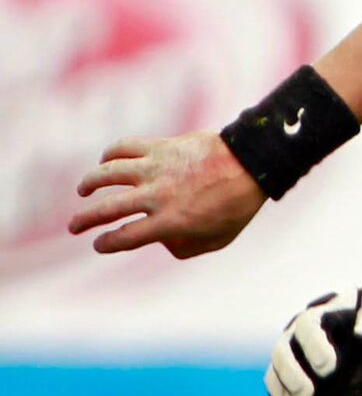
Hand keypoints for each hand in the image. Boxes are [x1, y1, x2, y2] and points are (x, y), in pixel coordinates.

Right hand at [69, 133, 266, 257]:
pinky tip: (106, 161)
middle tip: (74, 227)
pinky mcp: (160, 147)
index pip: (126, 237)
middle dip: (84, 220)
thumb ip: (185, 247)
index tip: (100, 244)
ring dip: (90, 183)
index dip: (106, 244)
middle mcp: (158, 196)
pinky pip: (125, 147)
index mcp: (171, 221)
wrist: (253, 164)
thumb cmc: (237, 205)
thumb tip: (160, 242)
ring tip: (83, 190)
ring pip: (108, 174)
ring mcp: (157, 169)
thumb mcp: (217, 239)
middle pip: (107, 209)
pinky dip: (110, 154)